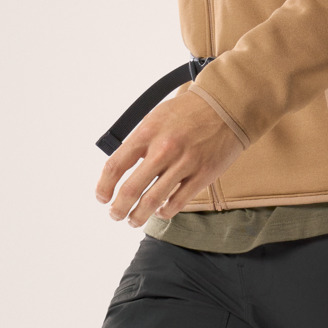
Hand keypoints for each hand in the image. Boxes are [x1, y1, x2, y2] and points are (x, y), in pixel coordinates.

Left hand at [95, 87, 244, 225]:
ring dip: (138, 217)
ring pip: (153, 202)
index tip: (102, 197)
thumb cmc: (187, 112)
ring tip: (133, 221)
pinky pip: (177, 203)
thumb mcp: (155, 118)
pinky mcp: (203, 175)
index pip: (115, 166)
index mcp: (147, 133)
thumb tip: (121, 168)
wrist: (225, 107)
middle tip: (115, 215)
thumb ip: (139, 141)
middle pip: (131, 190)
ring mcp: (184, 164)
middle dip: (118, 209)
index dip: (104, 186)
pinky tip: (160, 212)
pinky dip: (164, 212)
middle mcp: (163, 150)